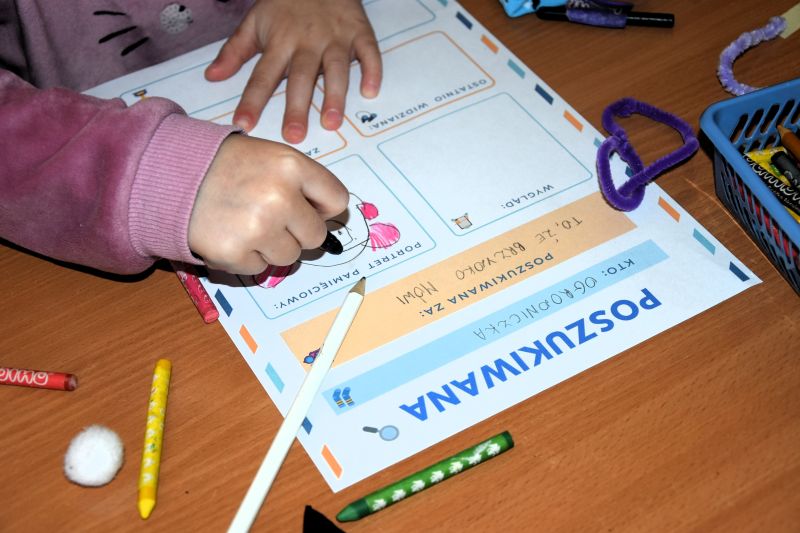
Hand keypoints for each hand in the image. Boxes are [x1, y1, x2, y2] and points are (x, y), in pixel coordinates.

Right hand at [187, 135, 348, 273]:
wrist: (171, 175)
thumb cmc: (227, 166)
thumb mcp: (271, 156)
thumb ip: (305, 182)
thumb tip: (331, 218)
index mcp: (292, 165)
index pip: (338, 200)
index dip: (323, 208)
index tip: (307, 207)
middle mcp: (279, 197)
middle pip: (316, 236)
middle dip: (297, 231)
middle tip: (269, 216)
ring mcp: (257, 228)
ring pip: (289, 257)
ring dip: (271, 247)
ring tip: (246, 223)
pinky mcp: (234, 253)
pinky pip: (259, 269)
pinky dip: (246, 258)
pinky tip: (230, 234)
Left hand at [205, 0, 381, 143]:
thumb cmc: (284, 4)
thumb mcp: (254, 22)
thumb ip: (234, 51)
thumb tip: (212, 77)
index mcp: (280, 43)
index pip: (263, 76)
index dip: (252, 101)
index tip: (243, 124)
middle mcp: (308, 43)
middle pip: (301, 78)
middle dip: (297, 107)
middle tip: (294, 136)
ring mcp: (336, 38)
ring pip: (336, 69)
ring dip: (335, 95)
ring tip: (332, 123)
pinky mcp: (360, 33)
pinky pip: (369, 53)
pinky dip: (372, 71)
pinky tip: (370, 91)